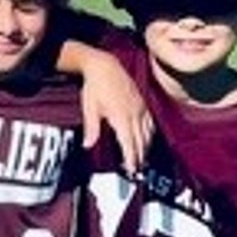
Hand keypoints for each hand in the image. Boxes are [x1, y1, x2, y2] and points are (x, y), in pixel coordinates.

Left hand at [79, 51, 152, 173]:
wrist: (105, 66)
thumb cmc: (95, 87)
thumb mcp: (90, 108)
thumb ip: (91, 129)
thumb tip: (87, 145)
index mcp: (121, 117)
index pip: (129, 143)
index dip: (131, 158)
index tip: (132, 169)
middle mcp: (134, 114)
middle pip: (140, 141)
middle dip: (139, 156)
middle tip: (137, 169)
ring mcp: (140, 108)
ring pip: (147, 133)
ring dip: (145, 147)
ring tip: (142, 159)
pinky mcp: (142, 103)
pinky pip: (149, 122)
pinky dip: (149, 134)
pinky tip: (147, 139)